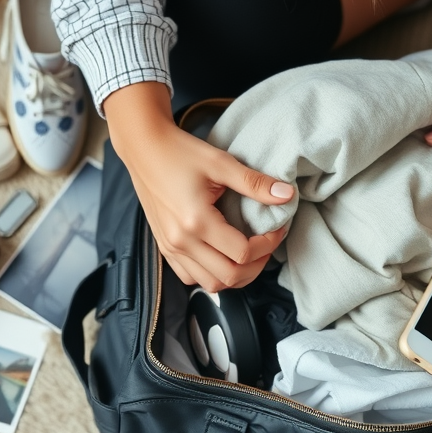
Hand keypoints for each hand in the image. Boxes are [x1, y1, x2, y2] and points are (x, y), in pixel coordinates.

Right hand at [104, 83, 294, 290]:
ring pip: (211, 284)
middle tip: (268, 244)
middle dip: (257, 265)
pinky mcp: (165, 248)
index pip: (242, 253)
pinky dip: (213, 275)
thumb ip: (255, 183)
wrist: (144, 149)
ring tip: (250, 254)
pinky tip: (224, 256)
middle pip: (229, 276)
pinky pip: (191, 278)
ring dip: (236, 275)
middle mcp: (181, 241)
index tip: (277, 228)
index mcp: (196, 221)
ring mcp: (170, 248)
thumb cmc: (180, 152)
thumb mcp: (221, 163)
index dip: (268, 245)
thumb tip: (287, 195)